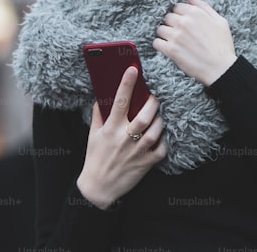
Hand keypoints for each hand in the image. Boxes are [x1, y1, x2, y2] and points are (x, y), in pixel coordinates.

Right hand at [76, 66, 166, 208]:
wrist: (98, 188)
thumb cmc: (95, 158)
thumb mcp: (93, 134)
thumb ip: (98, 115)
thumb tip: (102, 95)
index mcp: (110, 129)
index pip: (119, 102)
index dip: (126, 84)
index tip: (133, 69)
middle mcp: (123, 139)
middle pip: (144, 116)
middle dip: (152, 103)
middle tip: (156, 96)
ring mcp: (136, 152)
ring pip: (155, 131)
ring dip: (160, 120)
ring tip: (160, 115)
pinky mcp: (145, 164)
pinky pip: (161, 149)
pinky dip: (164, 141)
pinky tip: (161, 136)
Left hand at [153, 0, 237, 85]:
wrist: (221, 68)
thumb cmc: (222, 45)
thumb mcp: (219, 21)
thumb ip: (203, 6)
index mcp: (195, 13)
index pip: (177, 7)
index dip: (180, 15)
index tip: (184, 23)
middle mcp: (184, 22)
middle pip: (167, 17)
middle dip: (172, 24)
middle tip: (180, 34)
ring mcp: (176, 36)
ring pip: (160, 29)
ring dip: (165, 34)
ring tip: (174, 42)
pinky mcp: (171, 50)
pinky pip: (156, 42)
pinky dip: (160, 45)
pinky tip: (168, 48)